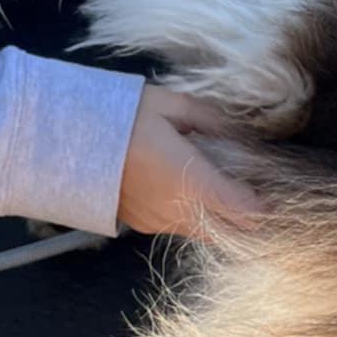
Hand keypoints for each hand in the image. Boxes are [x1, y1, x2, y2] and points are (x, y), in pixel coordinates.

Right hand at [117, 86, 262, 238]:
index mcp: (190, 180)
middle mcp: (178, 210)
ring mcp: (159, 222)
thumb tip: (241, 132)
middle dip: (246, 216)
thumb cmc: (119, 115)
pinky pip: (180, 226)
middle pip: (230, 231)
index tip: (273, 192)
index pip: (244, 211)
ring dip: (219, 217)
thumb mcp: (171, 105)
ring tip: (222, 187)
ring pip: (205, 232)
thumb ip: (212, 119)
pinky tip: (187, 189)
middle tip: (255, 192)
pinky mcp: (143, 225)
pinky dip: (193, 214)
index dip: (265, 207)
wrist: (63, 141)